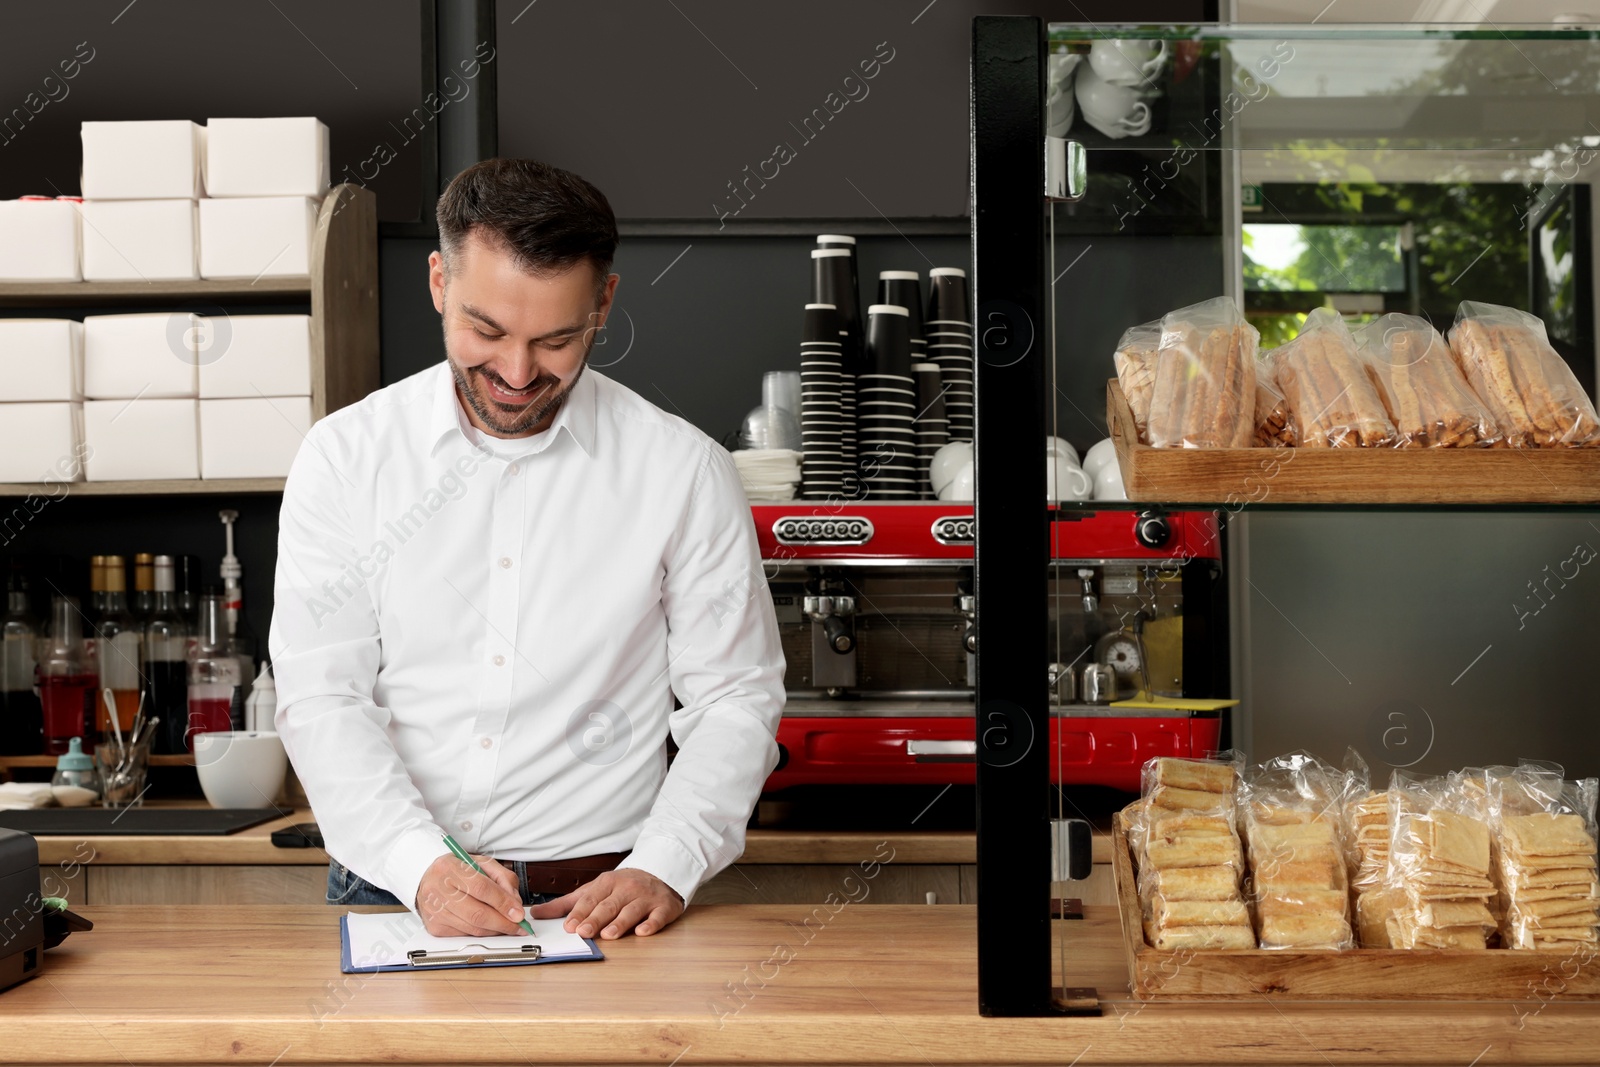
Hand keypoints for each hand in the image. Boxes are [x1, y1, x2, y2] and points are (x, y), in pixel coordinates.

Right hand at [414, 852, 525, 936]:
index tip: (519, 913)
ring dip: (495, 930)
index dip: (503, 903)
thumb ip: (502, 878)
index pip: (481, 888)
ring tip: (508, 926)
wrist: (426, 878)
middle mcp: (438, 889)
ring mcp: (434, 910)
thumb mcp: (481, 863)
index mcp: (450, 868)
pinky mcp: (434, 926)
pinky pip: (465, 934)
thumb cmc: (456, 870)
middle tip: (519, 926)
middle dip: (503, 923)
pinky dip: (481, 933)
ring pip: (472, 928)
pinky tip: (490, 927)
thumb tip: (515, 902)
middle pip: (477, 913)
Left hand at [529, 867, 683, 938]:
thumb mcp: (594, 889)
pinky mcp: (664, 907)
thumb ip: (566, 903)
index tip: (568, 926)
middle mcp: (626, 889)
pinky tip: (642, 931)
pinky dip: (651, 924)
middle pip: (609, 905)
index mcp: (607, 883)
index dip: (579, 913)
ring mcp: (646, 898)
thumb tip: (536, 913)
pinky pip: (657, 916)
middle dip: (595, 918)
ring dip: (620, 922)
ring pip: (631, 910)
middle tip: (583, 931)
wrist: (661, 874)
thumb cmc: (623, 887)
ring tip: (608, 934)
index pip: (590, 899)